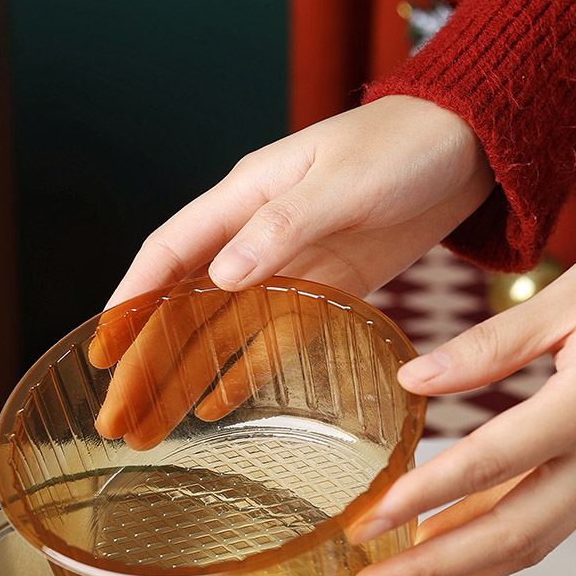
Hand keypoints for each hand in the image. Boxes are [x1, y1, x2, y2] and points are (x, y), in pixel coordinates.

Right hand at [92, 96, 492, 446]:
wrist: (473, 145)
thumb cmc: (406, 146)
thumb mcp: (344, 182)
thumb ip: (283, 226)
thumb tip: (222, 276)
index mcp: (245, 197)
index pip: (168, 255)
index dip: (130, 304)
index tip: (103, 353)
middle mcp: (254, 237)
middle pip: (183, 308)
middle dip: (146, 364)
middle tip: (116, 420)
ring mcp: (287, 267)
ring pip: (218, 334)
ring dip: (183, 380)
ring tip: (150, 430)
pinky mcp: (324, 290)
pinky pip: (271, 341)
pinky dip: (242, 373)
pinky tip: (215, 408)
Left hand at [346, 233, 575, 575]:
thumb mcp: (569, 296)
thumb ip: (489, 344)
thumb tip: (413, 379)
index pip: (491, 464)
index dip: (424, 498)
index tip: (368, 523)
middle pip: (510, 534)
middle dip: (431, 572)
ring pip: (528, 544)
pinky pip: (544, 527)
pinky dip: (489, 553)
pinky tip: (442, 561)